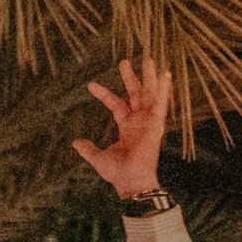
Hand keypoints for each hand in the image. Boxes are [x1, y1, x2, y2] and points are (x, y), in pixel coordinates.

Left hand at [73, 57, 170, 198]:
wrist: (131, 182)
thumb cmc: (118, 174)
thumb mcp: (98, 158)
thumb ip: (88, 149)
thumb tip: (75, 143)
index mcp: (127, 127)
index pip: (116, 104)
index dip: (104, 94)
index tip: (90, 85)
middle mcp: (139, 122)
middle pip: (136, 94)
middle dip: (132, 78)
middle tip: (125, 61)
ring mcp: (148, 122)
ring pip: (150, 95)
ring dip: (150, 77)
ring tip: (149, 59)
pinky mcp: (156, 125)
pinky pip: (161, 104)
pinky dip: (163, 90)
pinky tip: (165, 75)